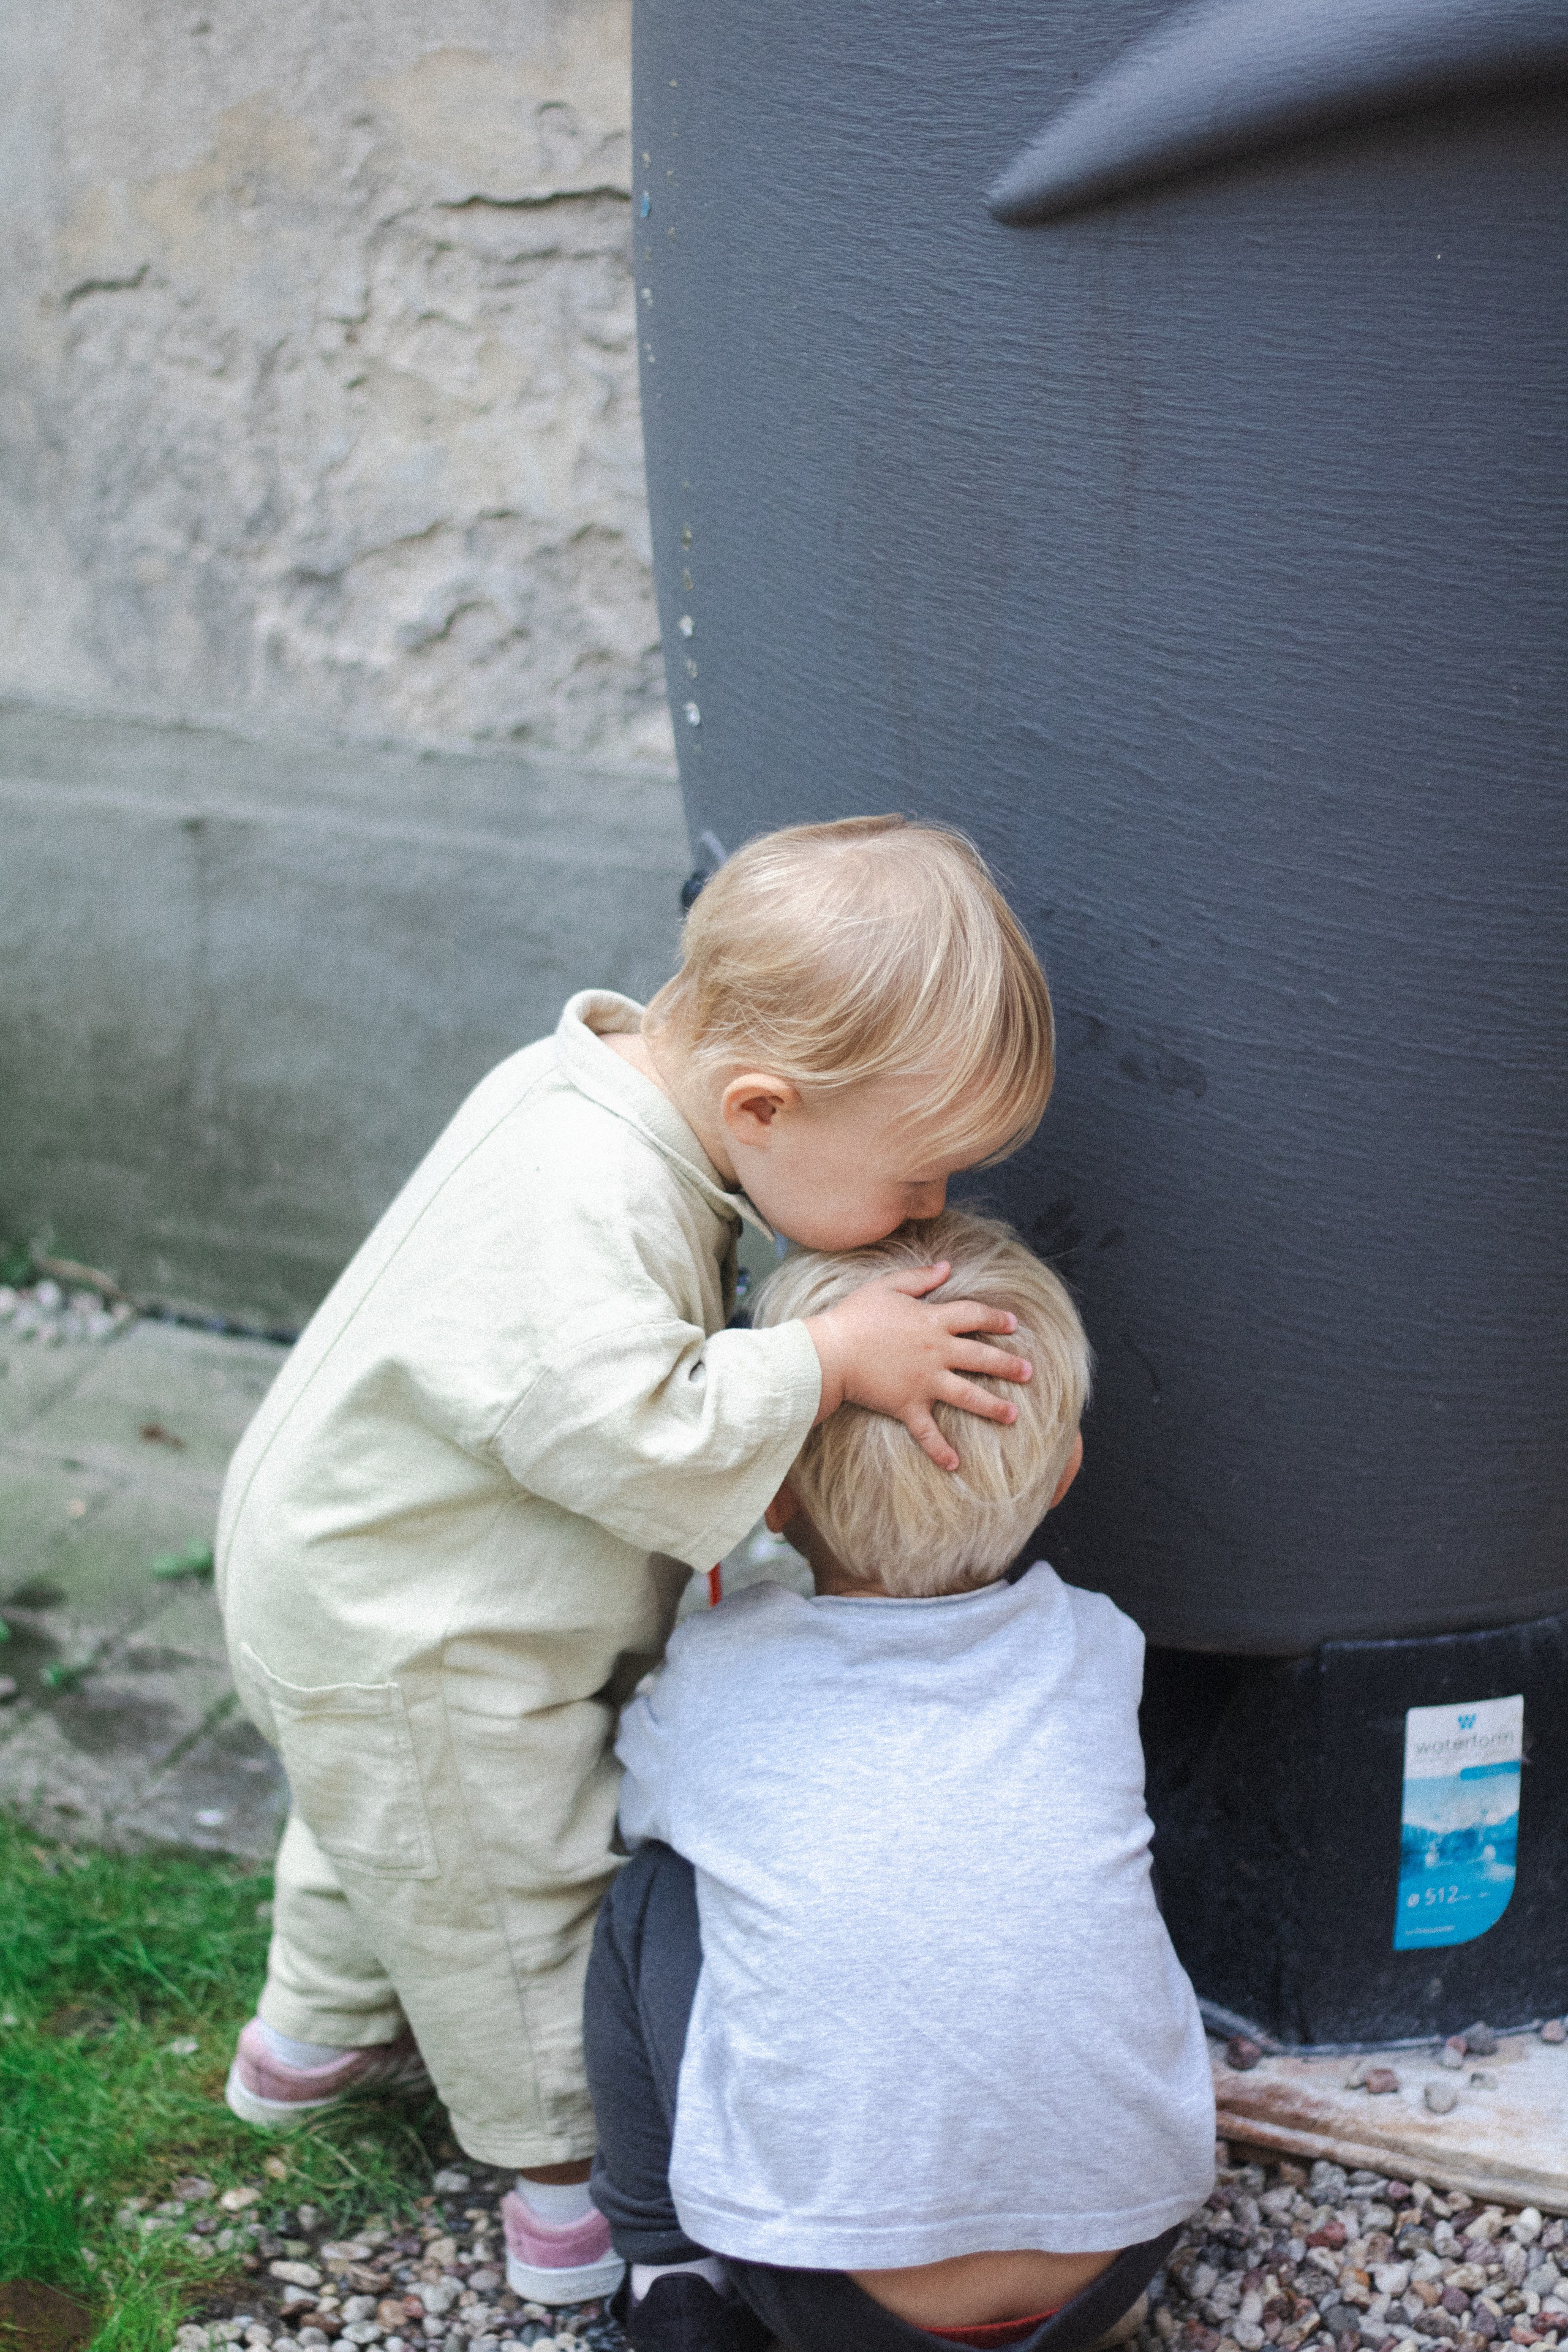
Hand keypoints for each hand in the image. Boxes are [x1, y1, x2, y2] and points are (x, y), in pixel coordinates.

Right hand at [804, 1262, 1032, 1470]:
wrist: (830, 1352)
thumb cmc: (855, 1316)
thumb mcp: (888, 1286)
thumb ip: (920, 1277)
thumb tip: (947, 1266)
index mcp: (932, 1321)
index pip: (974, 1316)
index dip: (996, 1318)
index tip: (1014, 1324)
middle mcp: (936, 1352)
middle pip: (981, 1358)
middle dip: (1008, 1365)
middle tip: (1029, 1372)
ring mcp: (924, 1382)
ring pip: (967, 1395)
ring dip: (993, 1406)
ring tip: (1013, 1415)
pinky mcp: (908, 1406)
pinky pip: (927, 1432)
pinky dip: (940, 1450)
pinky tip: (955, 1464)